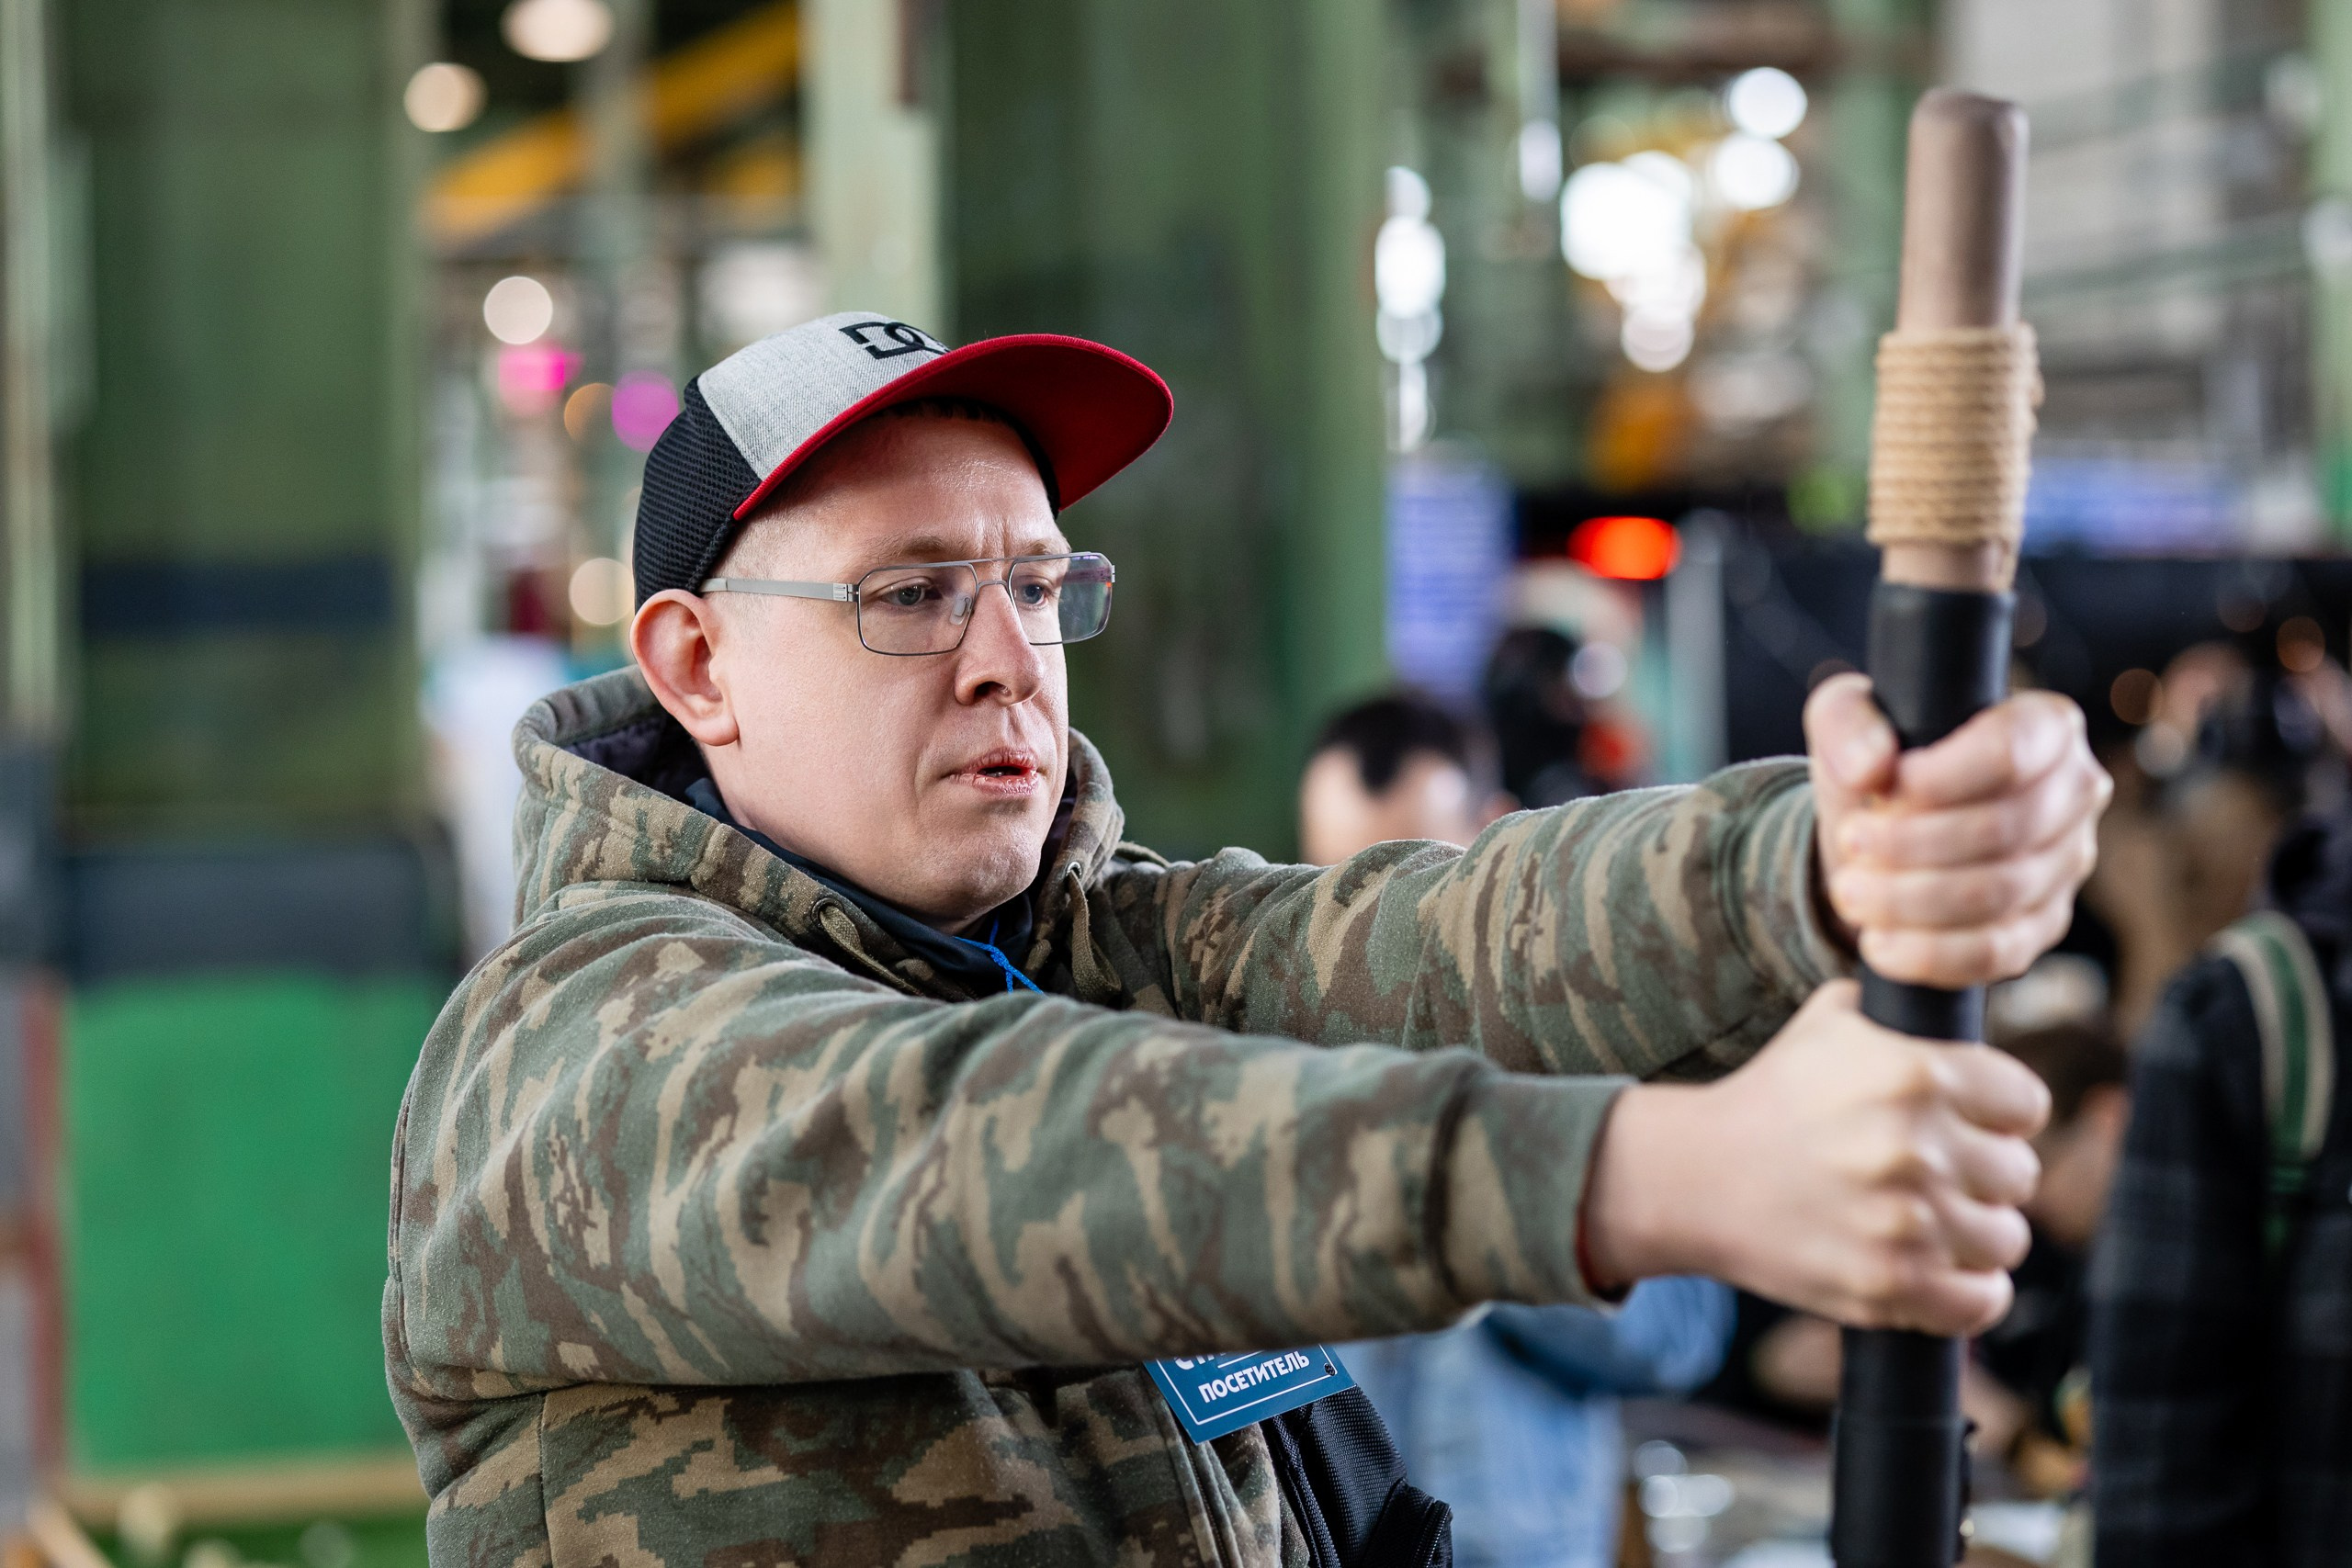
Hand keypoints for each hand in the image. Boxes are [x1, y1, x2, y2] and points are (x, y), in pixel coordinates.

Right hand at [1581, 982, 2048, 1333]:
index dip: (2001, 1114)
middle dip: (1983, 1175)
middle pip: (2019, 1175)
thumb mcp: (1831, 1023)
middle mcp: (1916, 1147)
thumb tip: (1958, 998)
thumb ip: (1905, 1010)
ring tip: (1934, 1222)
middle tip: (1941, 1174)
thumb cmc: (1772, 1097)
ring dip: (1975, 1234)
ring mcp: (1904, 1223)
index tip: (1973, 1123)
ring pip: (2005, 1240)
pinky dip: (1967, 1292)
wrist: (1697, 1177)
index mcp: (1914, 1074)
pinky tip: (1937, 1269)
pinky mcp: (1887, 1286)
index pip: (2026, 1104)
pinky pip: (1980, 1301)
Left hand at [1807, 674, 2110, 987]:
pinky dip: (1928, 953)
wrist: (1877, 835)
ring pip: (1996, 894)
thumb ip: (1847, 724)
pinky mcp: (2041, 925)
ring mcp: (2065, 865)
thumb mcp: (1845, 721)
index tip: (1886, 788)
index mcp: (2045, 727)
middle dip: (1911, 844)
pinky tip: (1880, 943)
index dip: (1944, 777)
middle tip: (1852, 842)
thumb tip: (1871, 766)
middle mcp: (2072, 794)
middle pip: (2002, 829)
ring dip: (1909, 899)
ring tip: (1852, 889)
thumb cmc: (1877, 765)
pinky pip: (1995, 952)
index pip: (2012, 750)